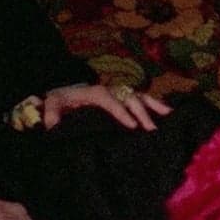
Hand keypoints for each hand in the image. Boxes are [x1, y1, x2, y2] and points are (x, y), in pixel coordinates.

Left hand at [42, 83, 171, 130]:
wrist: (64, 93)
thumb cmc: (59, 100)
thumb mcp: (51, 104)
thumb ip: (51, 113)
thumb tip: (53, 125)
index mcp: (93, 93)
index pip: (108, 101)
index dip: (120, 112)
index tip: (132, 126)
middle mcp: (109, 90)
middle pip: (128, 97)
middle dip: (140, 112)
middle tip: (151, 129)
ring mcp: (117, 93)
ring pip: (138, 96)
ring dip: (153, 105)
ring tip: (169, 115)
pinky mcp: (122, 98)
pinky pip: (140, 99)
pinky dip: (154, 104)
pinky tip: (167, 113)